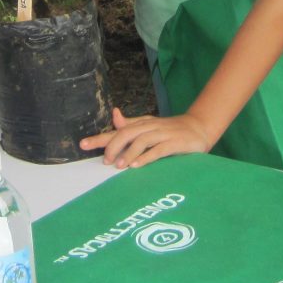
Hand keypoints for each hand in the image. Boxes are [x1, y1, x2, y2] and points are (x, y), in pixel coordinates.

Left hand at [81, 107, 212, 168]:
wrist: (199, 128)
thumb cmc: (170, 130)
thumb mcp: (149, 125)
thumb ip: (131, 124)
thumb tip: (114, 116)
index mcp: (142, 124)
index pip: (118, 130)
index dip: (100, 138)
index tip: (83, 145)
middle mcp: (150, 126)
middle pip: (127, 133)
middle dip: (113, 146)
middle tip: (106, 161)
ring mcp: (163, 134)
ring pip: (142, 140)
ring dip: (129, 153)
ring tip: (119, 166)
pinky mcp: (175, 143)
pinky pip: (159, 150)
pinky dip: (146, 157)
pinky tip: (137, 166)